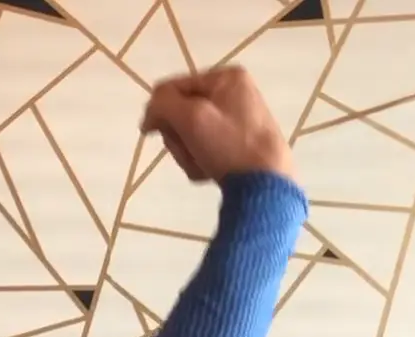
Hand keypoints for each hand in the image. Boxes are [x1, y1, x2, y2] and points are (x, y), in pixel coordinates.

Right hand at [140, 66, 294, 183]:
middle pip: (181, 112)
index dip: (157, 110)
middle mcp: (233, 92)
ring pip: (191, 132)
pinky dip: (201, 159)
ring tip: (201, 163)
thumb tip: (151, 110)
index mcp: (225, 77)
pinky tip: (210, 169)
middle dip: (178, 136)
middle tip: (187, 150)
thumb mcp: (190, 118)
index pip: (172, 87)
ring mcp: (237, 117)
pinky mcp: (239, 140)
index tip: (148, 133)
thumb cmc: (228, 144)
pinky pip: (205, 145)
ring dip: (187, 152)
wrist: (265, 181)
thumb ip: (163, 104)